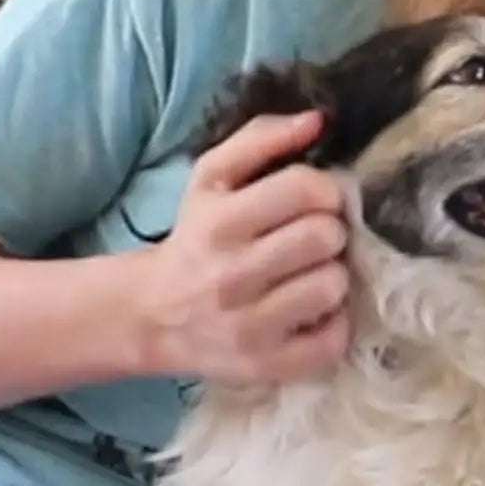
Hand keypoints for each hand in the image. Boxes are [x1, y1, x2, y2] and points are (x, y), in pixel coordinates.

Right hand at [133, 110, 356, 383]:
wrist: (152, 314)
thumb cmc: (197, 238)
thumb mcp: (212, 178)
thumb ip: (261, 138)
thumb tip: (318, 119)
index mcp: (219, 222)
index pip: (305, 189)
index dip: (325, 191)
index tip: (316, 203)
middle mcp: (230, 276)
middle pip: (325, 237)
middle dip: (329, 233)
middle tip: (314, 240)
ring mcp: (249, 326)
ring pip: (333, 286)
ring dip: (332, 277)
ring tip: (309, 276)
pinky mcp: (267, 366)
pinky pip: (332, 339)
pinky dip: (332, 324)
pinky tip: (311, 313)